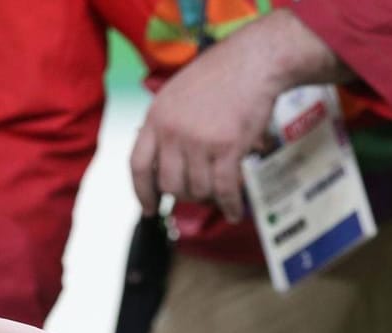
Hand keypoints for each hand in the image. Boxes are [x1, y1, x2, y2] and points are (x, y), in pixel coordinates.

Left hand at [128, 11, 336, 222]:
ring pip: (198, 190)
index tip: (150, 208)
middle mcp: (173, 131)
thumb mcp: (176, 94)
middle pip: (170, 184)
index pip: (138, 165)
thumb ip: (166, 126)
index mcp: (156, 117)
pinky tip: (233, 211)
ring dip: (209, 197)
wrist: (253, 61)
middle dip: (184, 195)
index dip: (142, 193)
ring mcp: (199, 141)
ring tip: (219, 192)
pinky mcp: (228, 148)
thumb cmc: (219, 74)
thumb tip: (166, 161)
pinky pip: (224, 190)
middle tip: (197, 193)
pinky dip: (229, 205)